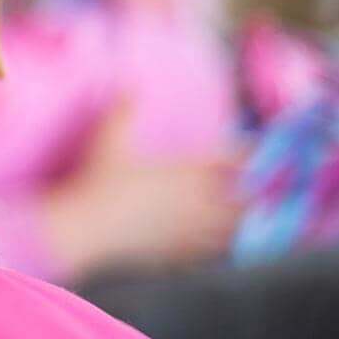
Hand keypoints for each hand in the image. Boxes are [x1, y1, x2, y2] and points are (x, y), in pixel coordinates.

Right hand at [43, 103, 243, 278]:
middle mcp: (199, 203)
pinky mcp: (180, 254)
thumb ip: (124, 109)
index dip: (248, 156)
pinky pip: (211, 254)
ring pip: (233, 230)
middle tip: (251, 189)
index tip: (252, 153)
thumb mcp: (109, 138)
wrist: (87, 229)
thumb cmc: (99, 182)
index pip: (234, 162)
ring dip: (239, 223)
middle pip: (244, 201)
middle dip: (250, 194)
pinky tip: (209, 244)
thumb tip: (128, 83)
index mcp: (188, 172)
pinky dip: (216, 248)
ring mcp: (192, 232)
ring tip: (237, 219)